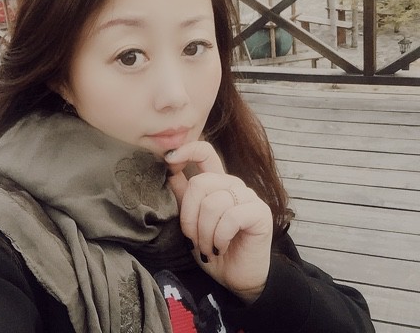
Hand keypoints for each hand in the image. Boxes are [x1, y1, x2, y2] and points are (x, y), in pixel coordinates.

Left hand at [165, 141, 272, 303]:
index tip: (168, 160)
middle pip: (200, 182)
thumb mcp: (191, 222)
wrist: (237, 278)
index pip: (204, 151)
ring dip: (204, 234)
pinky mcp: (260, 212)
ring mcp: (248, 196)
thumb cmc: (212, 248)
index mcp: (216, 182)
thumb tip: (167, 166)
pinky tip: (220, 248)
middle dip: (189, 217)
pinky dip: (219, 237)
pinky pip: (230, 217)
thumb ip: (183, 195)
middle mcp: (232, 184)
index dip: (186, 150)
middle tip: (193, 240)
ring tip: (207, 249)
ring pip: (212, 204)